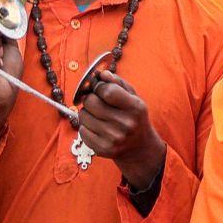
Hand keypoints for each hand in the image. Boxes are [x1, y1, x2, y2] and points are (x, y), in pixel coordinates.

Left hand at [77, 71, 165, 188]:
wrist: (140, 147)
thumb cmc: (134, 117)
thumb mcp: (133, 97)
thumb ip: (118, 83)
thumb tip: (101, 74)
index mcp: (135, 108)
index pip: (107, 91)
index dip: (99, 87)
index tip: (100, 88)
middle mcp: (125, 124)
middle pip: (91, 102)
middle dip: (90, 98)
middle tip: (96, 102)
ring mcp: (113, 138)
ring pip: (83, 115)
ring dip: (87, 112)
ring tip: (98, 116)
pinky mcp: (102, 149)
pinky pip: (82, 130)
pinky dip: (86, 126)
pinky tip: (97, 128)